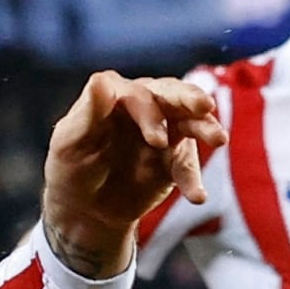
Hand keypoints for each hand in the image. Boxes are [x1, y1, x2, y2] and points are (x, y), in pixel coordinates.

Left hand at [40, 72, 224, 276]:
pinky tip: (197, 197)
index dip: (150, 113)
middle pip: (171, 94)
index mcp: (117, 95)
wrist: (84, 208)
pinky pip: (187, 165)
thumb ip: (88, 113)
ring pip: (189, 121)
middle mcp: (145, 105)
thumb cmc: (71, 166)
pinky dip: (193, 180)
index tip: (156, 140)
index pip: (139, 94)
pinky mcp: (174, 158)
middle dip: (189, 99)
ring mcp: (164, 130)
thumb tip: (101, 80)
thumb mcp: (70, 142)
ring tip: (219, 139)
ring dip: (204, 128)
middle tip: (205, 106)